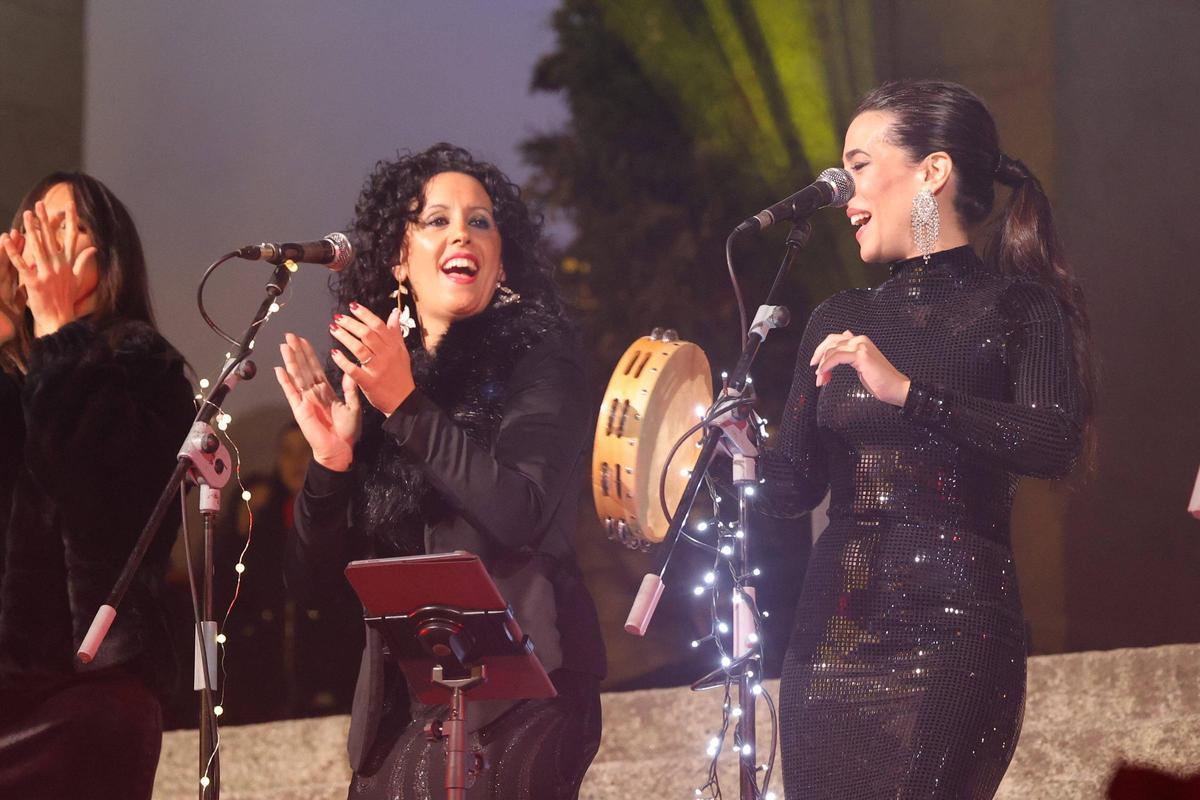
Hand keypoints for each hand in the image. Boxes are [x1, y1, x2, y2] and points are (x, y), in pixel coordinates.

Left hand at [0, 200, 97, 336]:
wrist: (59, 319)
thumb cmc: (67, 299)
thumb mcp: (78, 279)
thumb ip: (84, 261)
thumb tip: (94, 248)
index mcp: (69, 263)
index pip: (71, 237)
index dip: (71, 220)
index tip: (70, 205)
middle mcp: (59, 266)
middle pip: (51, 238)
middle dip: (45, 220)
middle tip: (39, 204)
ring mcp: (47, 273)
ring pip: (37, 247)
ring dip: (31, 230)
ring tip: (26, 215)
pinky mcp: (34, 282)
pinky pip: (21, 264)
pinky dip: (13, 251)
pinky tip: (7, 239)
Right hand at [275, 332, 361, 471]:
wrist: (340, 449)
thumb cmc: (347, 431)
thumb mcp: (353, 407)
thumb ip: (350, 389)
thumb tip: (349, 371)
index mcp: (326, 391)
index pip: (316, 368)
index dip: (310, 354)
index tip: (304, 340)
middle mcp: (313, 393)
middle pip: (303, 368)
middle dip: (297, 351)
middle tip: (290, 335)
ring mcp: (305, 400)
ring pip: (296, 376)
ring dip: (290, 361)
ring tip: (284, 346)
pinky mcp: (300, 409)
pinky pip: (291, 392)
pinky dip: (285, 381)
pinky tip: (279, 369)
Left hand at [327, 302, 414, 415]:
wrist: (404, 401)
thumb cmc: (401, 375)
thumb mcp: (402, 352)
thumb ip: (395, 332)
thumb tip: (395, 312)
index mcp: (393, 346)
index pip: (378, 325)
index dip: (364, 314)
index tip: (352, 306)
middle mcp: (386, 355)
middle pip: (366, 334)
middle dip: (350, 324)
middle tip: (337, 318)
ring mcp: (377, 369)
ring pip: (359, 349)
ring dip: (344, 337)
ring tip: (333, 330)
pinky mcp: (369, 383)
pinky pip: (353, 370)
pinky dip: (343, 361)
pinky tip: (334, 353)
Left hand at [811, 329, 910, 406]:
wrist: (896, 388)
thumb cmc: (880, 380)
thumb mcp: (861, 364)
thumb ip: (850, 354)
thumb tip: (840, 346)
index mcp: (860, 341)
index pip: (834, 340)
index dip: (822, 352)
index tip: (815, 365)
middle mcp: (860, 340)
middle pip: (830, 341)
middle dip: (819, 356)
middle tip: (815, 371)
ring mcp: (861, 346)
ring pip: (832, 350)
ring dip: (822, 366)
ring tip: (821, 380)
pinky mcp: (861, 356)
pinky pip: (836, 357)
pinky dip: (826, 365)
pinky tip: (823, 373)